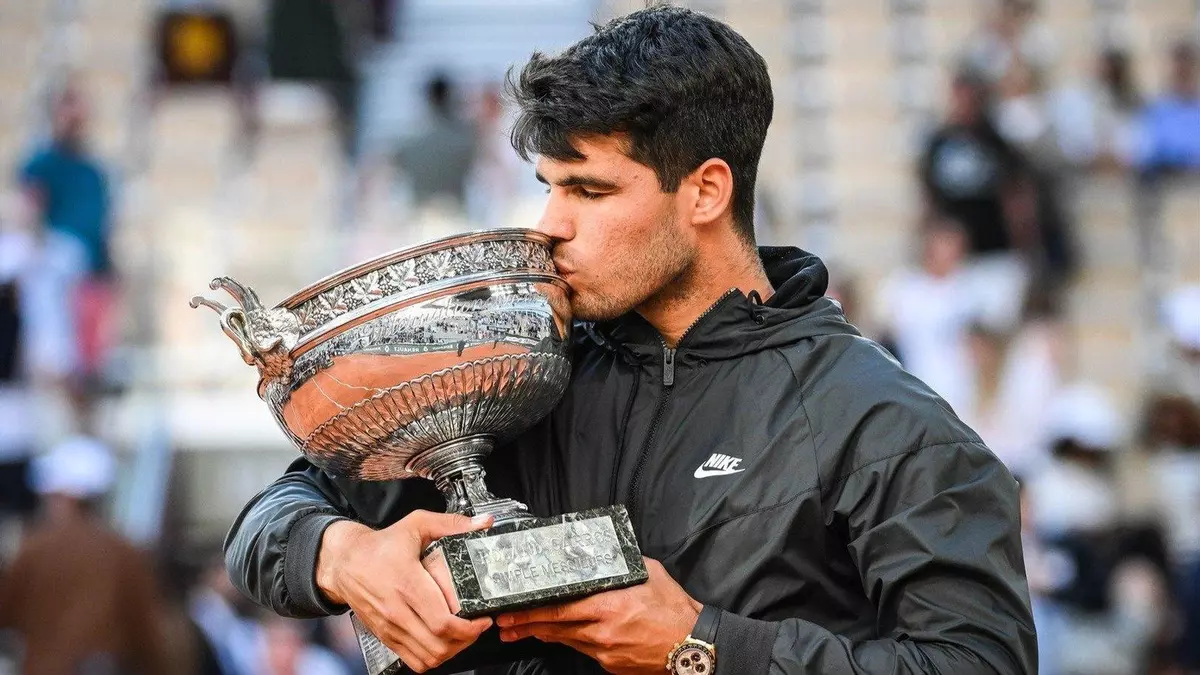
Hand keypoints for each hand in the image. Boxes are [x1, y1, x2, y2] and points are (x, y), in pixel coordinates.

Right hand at [316, 511, 494, 671]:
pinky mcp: (385, 636)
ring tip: (462, 635)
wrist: (344, 562)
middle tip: (476, 627)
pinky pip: (413, 660)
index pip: (442, 622)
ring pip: (427, 657)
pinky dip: (432, 657)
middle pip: (438, 644)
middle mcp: (397, 610)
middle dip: (465, 640)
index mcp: (408, 584)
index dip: (469, 627)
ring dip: (451, 651)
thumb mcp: (416, 524)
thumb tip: (482, 523)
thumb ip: (451, 523)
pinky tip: (441, 642)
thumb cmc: (380, 546)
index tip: (482, 619)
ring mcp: (390, 627)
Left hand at [496, 558, 700, 673]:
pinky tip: (559, 635)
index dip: (532, 609)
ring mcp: (605, 651)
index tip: (513, 607)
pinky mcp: (610, 663)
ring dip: (542, 633)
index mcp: (609, 606)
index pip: (559, 608)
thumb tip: (603, 550)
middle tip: (504, 622)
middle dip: (526, 624)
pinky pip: (584, 649)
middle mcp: (603, 631)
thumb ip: (622, 564)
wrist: (693, 645)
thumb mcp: (649, 575)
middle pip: (555, 627)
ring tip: (520, 630)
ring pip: (566, 640)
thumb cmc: (674, 609)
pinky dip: (570, 640)